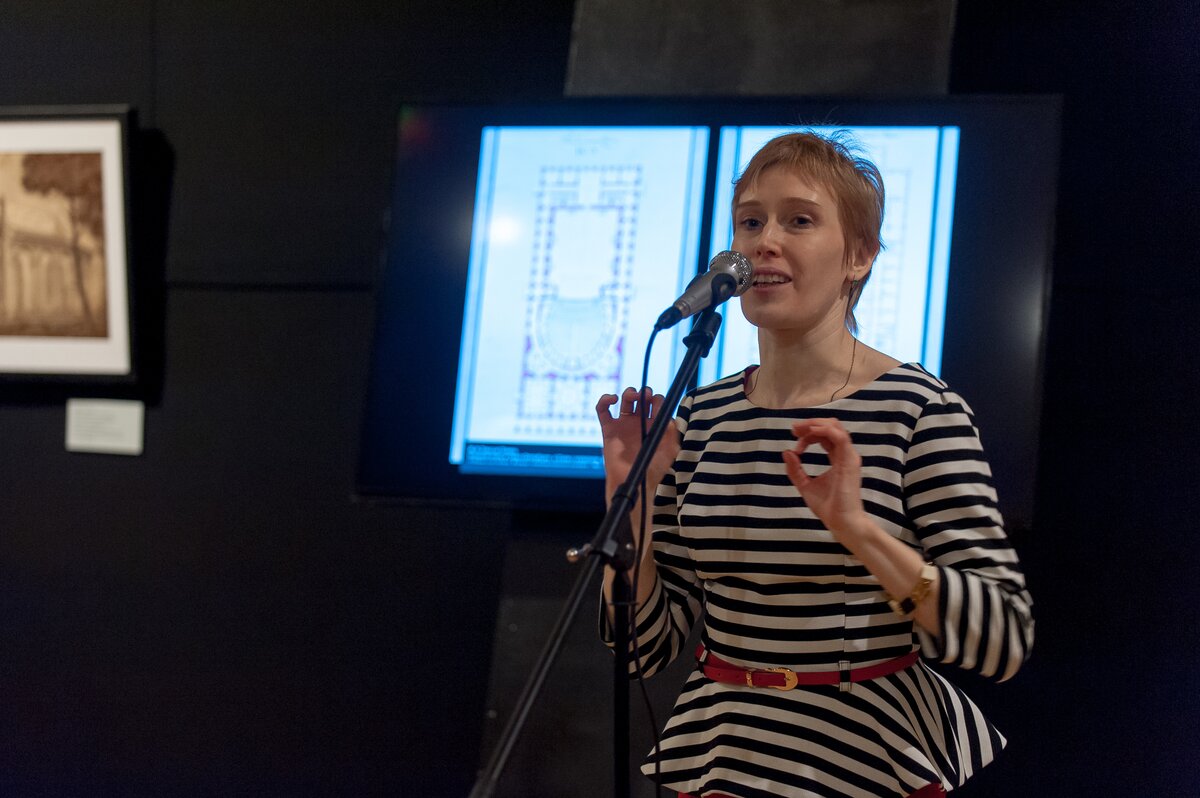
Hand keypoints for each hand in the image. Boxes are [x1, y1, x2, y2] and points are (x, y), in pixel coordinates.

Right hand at [595, 387, 679, 501]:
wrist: (633, 481)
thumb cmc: (652, 470)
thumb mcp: (669, 451)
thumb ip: (671, 432)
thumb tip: (668, 416)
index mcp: (655, 426)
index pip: (657, 404)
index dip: (657, 399)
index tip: (657, 401)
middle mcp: (640, 423)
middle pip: (642, 398)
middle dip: (644, 393)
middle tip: (646, 395)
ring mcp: (624, 425)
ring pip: (625, 400)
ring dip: (629, 392)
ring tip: (632, 396)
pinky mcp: (609, 429)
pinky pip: (603, 410)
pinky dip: (605, 400)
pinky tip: (612, 399)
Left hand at [782, 418, 870, 544]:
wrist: (840, 522)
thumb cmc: (827, 506)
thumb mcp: (804, 485)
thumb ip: (795, 469)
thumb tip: (787, 452)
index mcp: (837, 458)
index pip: (824, 436)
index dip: (808, 435)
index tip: (794, 444)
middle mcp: (845, 454)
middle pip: (831, 427)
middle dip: (810, 423)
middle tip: (794, 429)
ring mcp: (849, 456)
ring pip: (836, 427)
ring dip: (816, 424)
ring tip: (800, 429)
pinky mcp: (849, 460)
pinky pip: (839, 437)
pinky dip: (824, 430)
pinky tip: (811, 433)